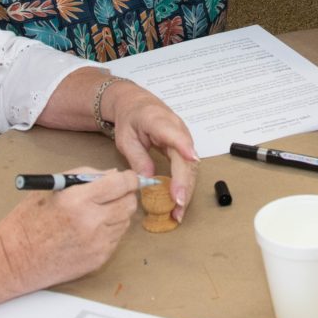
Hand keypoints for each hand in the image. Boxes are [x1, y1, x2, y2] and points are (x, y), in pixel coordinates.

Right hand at [0, 167, 138, 292]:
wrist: (15, 260)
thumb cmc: (27, 222)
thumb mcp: (51, 188)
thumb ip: (84, 176)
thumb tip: (112, 174)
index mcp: (77, 200)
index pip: (120, 184)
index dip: (129, 178)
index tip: (128, 177)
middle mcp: (91, 222)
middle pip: (129, 203)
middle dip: (126, 195)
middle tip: (115, 193)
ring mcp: (97, 243)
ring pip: (125, 221)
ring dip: (118, 213)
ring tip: (97, 212)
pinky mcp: (98, 259)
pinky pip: (116, 239)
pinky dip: (110, 231)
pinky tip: (91, 230)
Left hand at [103, 82, 199, 221]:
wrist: (137, 104)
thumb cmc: (130, 119)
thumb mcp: (126, 138)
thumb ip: (137, 157)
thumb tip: (148, 180)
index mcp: (158, 120)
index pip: (175, 133)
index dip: (184, 146)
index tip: (191, 159)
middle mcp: (177, 129)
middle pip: (185, 158)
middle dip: (183, 183)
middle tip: (177, 205)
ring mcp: (184, 138)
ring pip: (190, 167)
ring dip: (186, 189)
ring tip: (178, 212)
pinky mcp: (185, 148)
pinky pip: (187, 168)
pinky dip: (184, 186)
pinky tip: (179, 202)